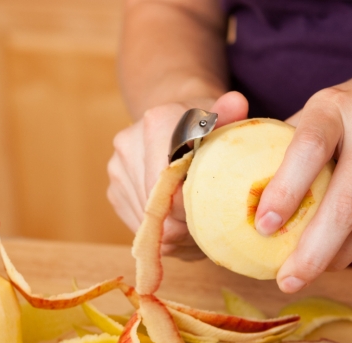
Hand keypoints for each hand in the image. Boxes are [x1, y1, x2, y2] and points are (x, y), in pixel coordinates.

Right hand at [107, 92, 248, 259]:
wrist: (176, 122)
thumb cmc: (207, 127)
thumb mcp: (224, 119)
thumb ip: (230, 115)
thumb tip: (237, 102)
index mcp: (157, 123)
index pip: (174, 185)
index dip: (197, 209)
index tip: (217, 214)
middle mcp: (128, 145)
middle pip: (159, 208)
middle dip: (186, 224)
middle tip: (211, 224)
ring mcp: (117, 169)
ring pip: (149, 223)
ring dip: (175, 231)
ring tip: (197, 222)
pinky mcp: (114, 191)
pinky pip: (139, 226)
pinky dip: (162, 232)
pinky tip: (179, 221)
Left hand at [254, 58, 351, 292]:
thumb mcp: (327, 107)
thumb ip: (291, 142)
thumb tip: (244, 189)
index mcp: (335, 104)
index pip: (308, 149)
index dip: (285, 190)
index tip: (262, 226)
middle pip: (343, 201)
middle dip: (311, 249)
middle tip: (285, 280)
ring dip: (334, 256)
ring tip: (305, 275)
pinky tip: (336, 256)